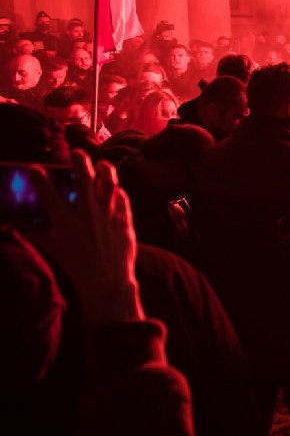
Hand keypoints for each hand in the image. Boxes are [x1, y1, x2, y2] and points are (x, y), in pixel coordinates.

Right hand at [29, 152, 142, 327]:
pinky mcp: (124, 218)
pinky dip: (118, 191)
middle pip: (83, 175)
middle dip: (78, 160)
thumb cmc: (76, 265)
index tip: (34, 167)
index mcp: (65, 219)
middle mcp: (87, 211)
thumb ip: (36, 234)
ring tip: (101, 165)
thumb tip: (18, 227)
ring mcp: (108, 213)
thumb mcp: (52, 248)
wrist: (106, 281)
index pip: (47, 191)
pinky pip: (123, 197)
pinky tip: (115, 189)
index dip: (38, 176)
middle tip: (76, 154)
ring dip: (105, 169)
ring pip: (109, 181)